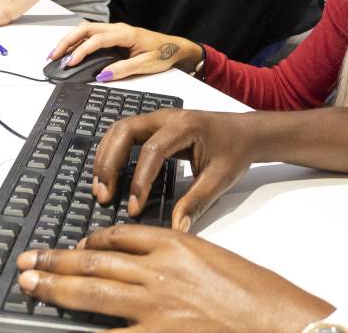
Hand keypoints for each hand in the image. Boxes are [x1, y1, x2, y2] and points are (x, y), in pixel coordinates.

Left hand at [16, 225, 332, 332]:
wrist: (282, 322)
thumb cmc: (260, 297)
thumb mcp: (217, 264)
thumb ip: (182, 263)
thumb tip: (153, 271)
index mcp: (176, 245)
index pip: (121, 237)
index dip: (91, 243)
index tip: (75, 247)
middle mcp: (159, 271)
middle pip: (94, 261)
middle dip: (56, 262)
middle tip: (27, 262)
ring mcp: (154, 306)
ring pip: (91, 291)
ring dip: (54, 287)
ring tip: (29, 283)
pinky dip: (84, 328)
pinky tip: (62, 326)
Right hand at [49, 22, 201, 81]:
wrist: (176, 48)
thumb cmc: (164, 54)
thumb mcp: (147, 64)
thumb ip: (124, 69)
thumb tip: (102, 75)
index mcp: (126, 33)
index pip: (97, 39)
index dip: (81, 51)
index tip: (70, 63)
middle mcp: (118, 28)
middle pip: (86, 29)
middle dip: (67, 41)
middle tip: (53, 57)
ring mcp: (115, 30)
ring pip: (86, 30)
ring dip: (70, 40)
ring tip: (56, 55)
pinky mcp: (114, 36)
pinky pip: (91, 35)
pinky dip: (78, 42)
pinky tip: (70, 52)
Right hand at [92, 109, 260, 231]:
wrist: (246, 132)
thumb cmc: (236, 151)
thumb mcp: (220, 180)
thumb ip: (196, 203)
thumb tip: (176, 229)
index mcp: (185, 127)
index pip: (151, 151)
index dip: (139, 181)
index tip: (134, 208)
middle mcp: (167, 117)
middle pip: (124, 131)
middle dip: (109, 163)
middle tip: (103, 195)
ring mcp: (159, 119)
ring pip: (120, 130)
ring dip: (106, 157)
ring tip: (100, 188)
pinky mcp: (155, 126)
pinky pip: (126, 134)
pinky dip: (112, 152)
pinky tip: (110, 175)